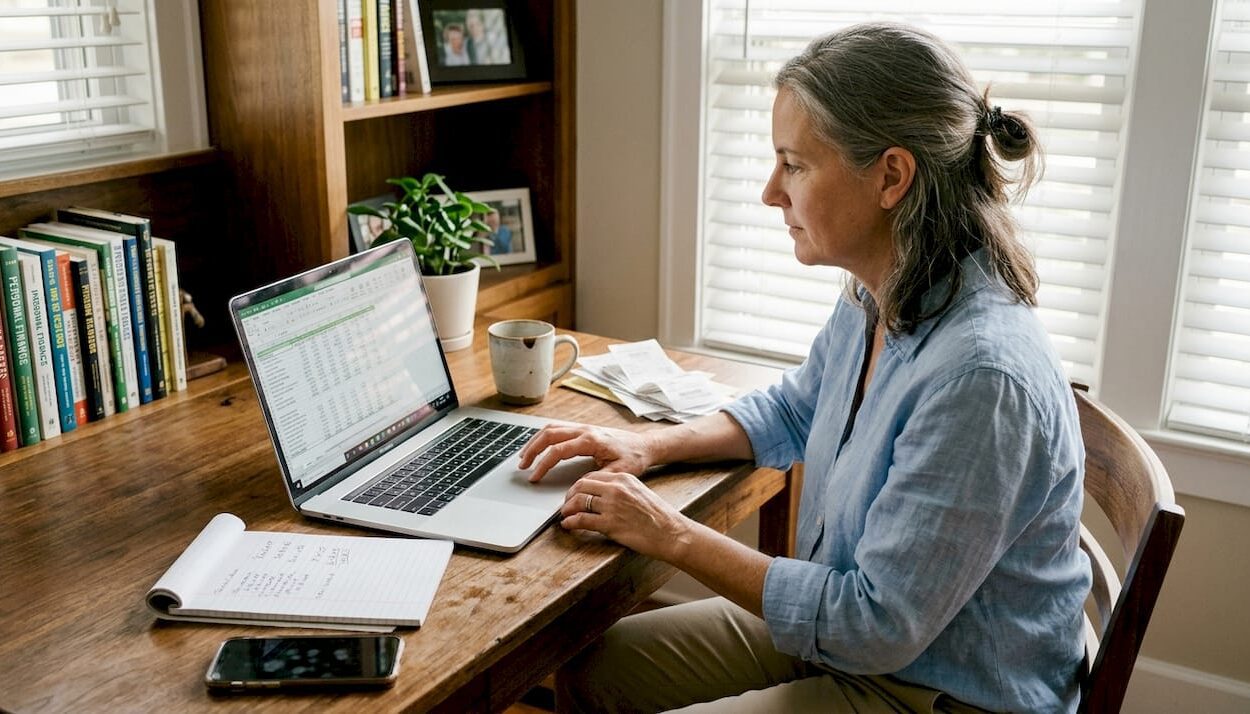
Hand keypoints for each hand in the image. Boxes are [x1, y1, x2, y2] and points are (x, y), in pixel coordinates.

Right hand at [519, 424, 655, 482]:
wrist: (645, 445)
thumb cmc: (634, 458)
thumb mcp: (619, 473)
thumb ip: (598, 479)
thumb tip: (577, 485)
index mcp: (591, 441)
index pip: (558, 451)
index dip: (543, 465)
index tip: (535, 477)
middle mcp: (585, 430)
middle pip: (549, 435)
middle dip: (532, 450)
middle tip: (522, 465)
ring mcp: (583, 428)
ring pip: (551, 428)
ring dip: (535, 441)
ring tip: (524, 456)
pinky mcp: (584, 430)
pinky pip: (558, 428)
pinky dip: (544, 437)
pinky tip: (538, 446)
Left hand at [559, 471, 691, 560]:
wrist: (672, 533)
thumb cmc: (660, 517)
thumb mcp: (640, 492)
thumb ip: (622, 490)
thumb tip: (602, 496)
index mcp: (624, 478)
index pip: (592, 477)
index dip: (578, 486)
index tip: (575, 493)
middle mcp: (616, 489)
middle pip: (581, 486)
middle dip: (569, 496)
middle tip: (566, 505)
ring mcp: (612, 506)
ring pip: (578, 501)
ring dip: (567, 509)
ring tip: (565, 516)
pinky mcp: (610, 524)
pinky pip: (581, 520)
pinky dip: (571, 522)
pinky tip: (569, 525)